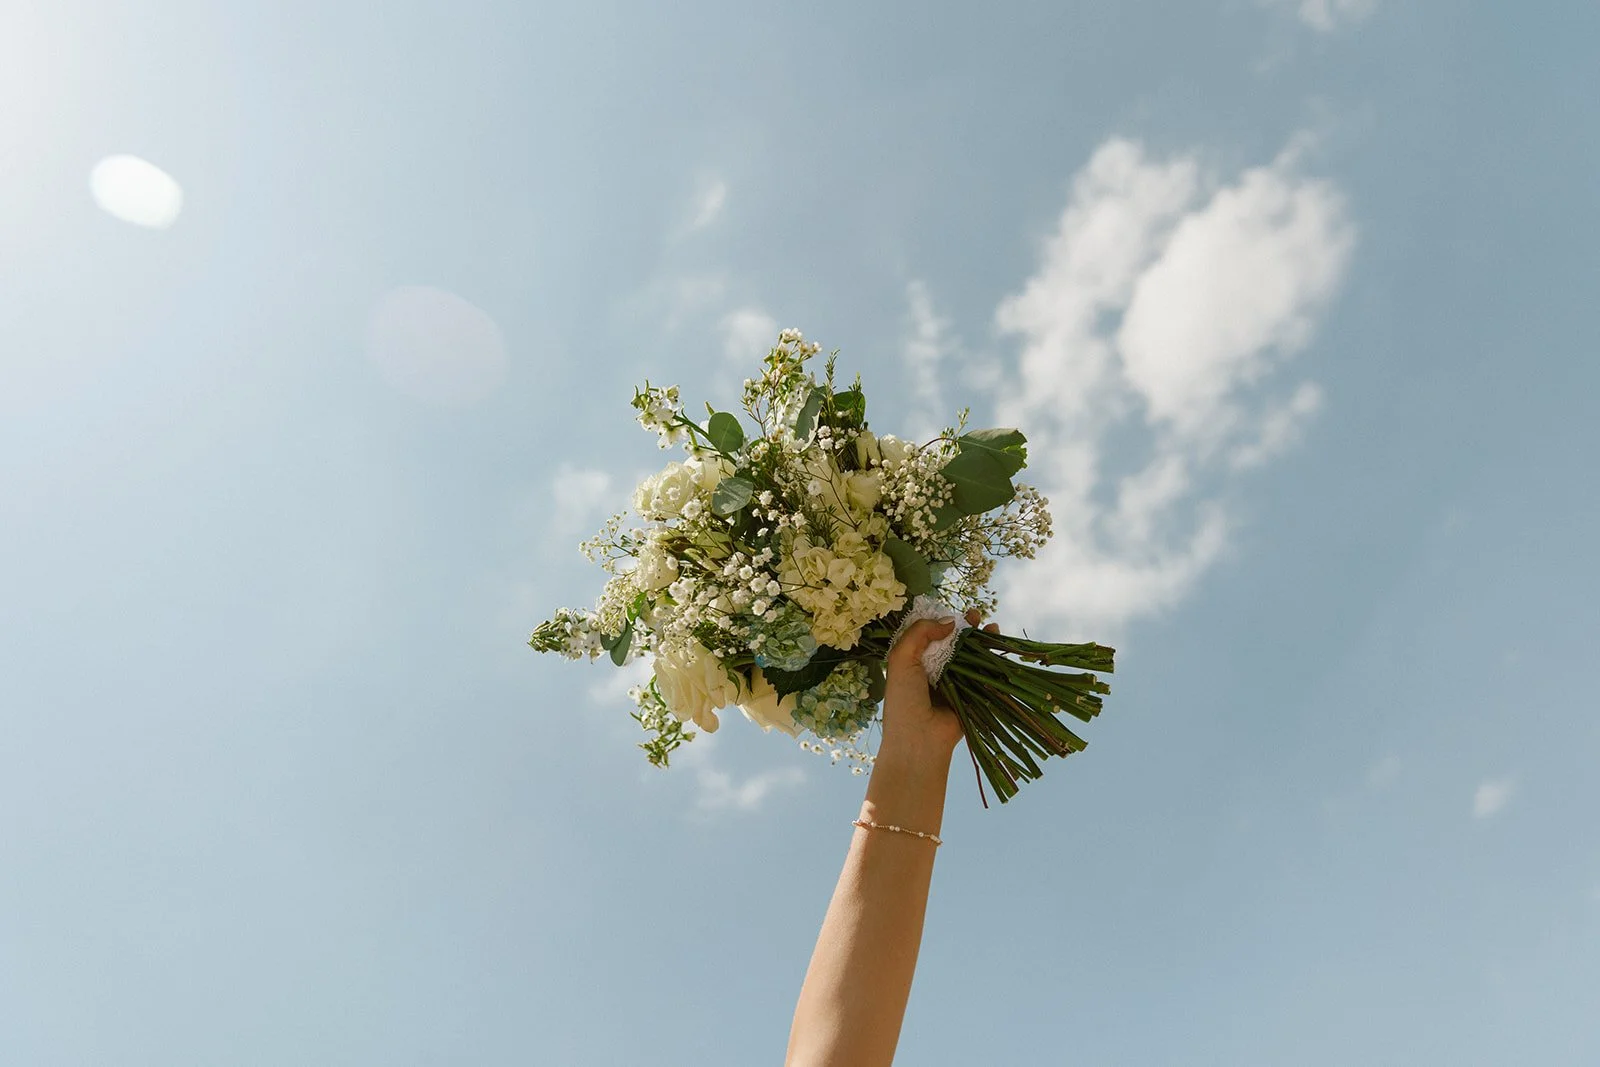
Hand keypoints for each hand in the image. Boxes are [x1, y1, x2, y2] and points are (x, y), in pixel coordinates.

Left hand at [881, 609, 996, 760]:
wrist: (920, 739)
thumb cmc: (904, 699)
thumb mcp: (901, 658)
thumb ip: (920, 633)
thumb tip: (949, 622)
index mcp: (914, 662)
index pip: (930, 635)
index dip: (942, 622)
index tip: (954, 613)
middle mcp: (934, 671)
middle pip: (953, 643)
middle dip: (966, 628)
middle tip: (976, 615)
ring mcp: (954, 684)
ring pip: (971, 656)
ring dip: (982, 640)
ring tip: (991, 626)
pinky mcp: (971, 696)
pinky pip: (983, 675)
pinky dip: (992, 660)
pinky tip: (997, 645)